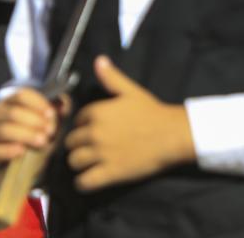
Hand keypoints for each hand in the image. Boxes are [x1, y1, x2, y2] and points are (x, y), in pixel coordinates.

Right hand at [0, 87, 60, 170]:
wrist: (23, 164)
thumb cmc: (35, 136)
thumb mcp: (48, 122)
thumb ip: (57, 111)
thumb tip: (64, 106)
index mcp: (10, 102)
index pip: (21, 95)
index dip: (38, 103)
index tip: (51, 114)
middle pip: (13, 112)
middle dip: (34, 121)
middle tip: (50, 131)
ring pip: (5, 129)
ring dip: (26, 135)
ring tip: (42, 142)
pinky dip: (9, 150)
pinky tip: (22, 151)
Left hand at [64, 55, 194, 191]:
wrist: (172, 134)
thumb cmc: (153, 112)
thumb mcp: (131, 91)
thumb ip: (112, 78)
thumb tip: (99, 60)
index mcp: (98, 112)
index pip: (77, 120)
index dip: (85, 125)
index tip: (94, 129)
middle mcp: (95, 133)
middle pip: (71, 142)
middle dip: (78, 145)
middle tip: (90, 148)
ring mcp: (101, 154)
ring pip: (73, 162)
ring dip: (79, 163)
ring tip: (88, 163)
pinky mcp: (109, 173)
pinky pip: (84, 182)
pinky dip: (83, 183)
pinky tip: (90, 179)